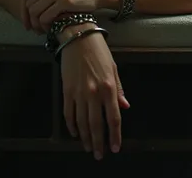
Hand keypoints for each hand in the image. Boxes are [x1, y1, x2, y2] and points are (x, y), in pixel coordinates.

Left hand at [21, 0, 100, 32]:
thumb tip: (28, 4)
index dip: (22, 7)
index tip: (26, 19)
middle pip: (29, 4)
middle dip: (30, 20)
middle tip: (35, 29)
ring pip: (35, 12)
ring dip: (37, 24)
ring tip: (43, 30)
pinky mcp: (64, 1)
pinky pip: (45, 17)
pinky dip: (45, 25)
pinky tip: (51, 28)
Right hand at [60, 26, 129, 159]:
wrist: (77, 36)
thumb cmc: (98, 50)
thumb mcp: (113, 67)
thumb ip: (119, 89)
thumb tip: (125, 106)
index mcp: (108, 86)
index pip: (113, 117)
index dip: (115, 135)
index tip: (115, 147)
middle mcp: (94, 92)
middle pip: (96, 124)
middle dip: (99, 142)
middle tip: (100, 155)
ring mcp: (78, 93)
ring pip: (81, 122)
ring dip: (85, 138)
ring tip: (89, 148)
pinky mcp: (66, 90)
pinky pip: (68, 113)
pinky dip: (71, 125)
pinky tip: (75, 132)